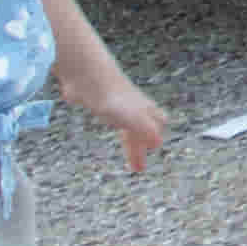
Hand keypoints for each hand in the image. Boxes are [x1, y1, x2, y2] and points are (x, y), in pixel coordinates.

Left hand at [70, 58, 170, 172]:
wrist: (89, 77)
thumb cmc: (114, 98)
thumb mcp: (134, 119)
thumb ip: (147, 132)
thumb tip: (157, 144)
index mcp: (144, 112)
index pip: (155, 130)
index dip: (150, 146)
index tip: (144, 164)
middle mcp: (135, 108)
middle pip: (143, 130)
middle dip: (140, 148)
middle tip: (137, 168)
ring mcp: (118, 104)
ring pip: (129, 123)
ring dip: (129, 138)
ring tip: (128, 149)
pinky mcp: (100, 101)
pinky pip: (112, 115)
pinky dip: (115, 124)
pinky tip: (109, 125)